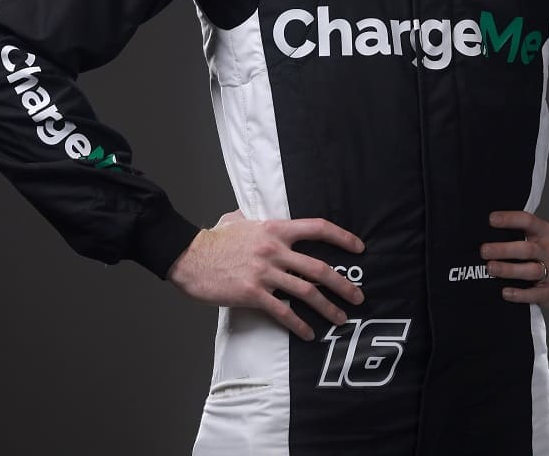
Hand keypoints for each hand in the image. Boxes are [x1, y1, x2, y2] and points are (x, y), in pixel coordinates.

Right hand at [167, 208, 365, 340]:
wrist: (188, 256)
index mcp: (275, 229)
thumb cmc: (213, 239)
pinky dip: (299, 325)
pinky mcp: (253, 294)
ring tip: (341, 318)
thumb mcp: (238, 219)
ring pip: (306, 292)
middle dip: (343, 284)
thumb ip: (256, 218)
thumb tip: (259, 215)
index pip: (318, 228)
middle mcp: (275, 250)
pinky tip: (309, 334)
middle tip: (358, 296)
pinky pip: (283, 312)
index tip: (359, 248)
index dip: (343, 237)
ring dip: (328, 307)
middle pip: (319, 267)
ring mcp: (265, 273)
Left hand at [480, 210, 548, 310]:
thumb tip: (486, 230)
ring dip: (509, 270)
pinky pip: (535, 294)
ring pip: (531, 270)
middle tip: (484, 250)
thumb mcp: (542, 236)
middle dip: (504, 249)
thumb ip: (521, 232)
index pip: (528, 221)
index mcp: (545, 233)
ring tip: (490, 268)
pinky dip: (520, 294)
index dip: (510, 219)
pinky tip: (505, 292)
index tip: (491, 219)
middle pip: (527, 249)